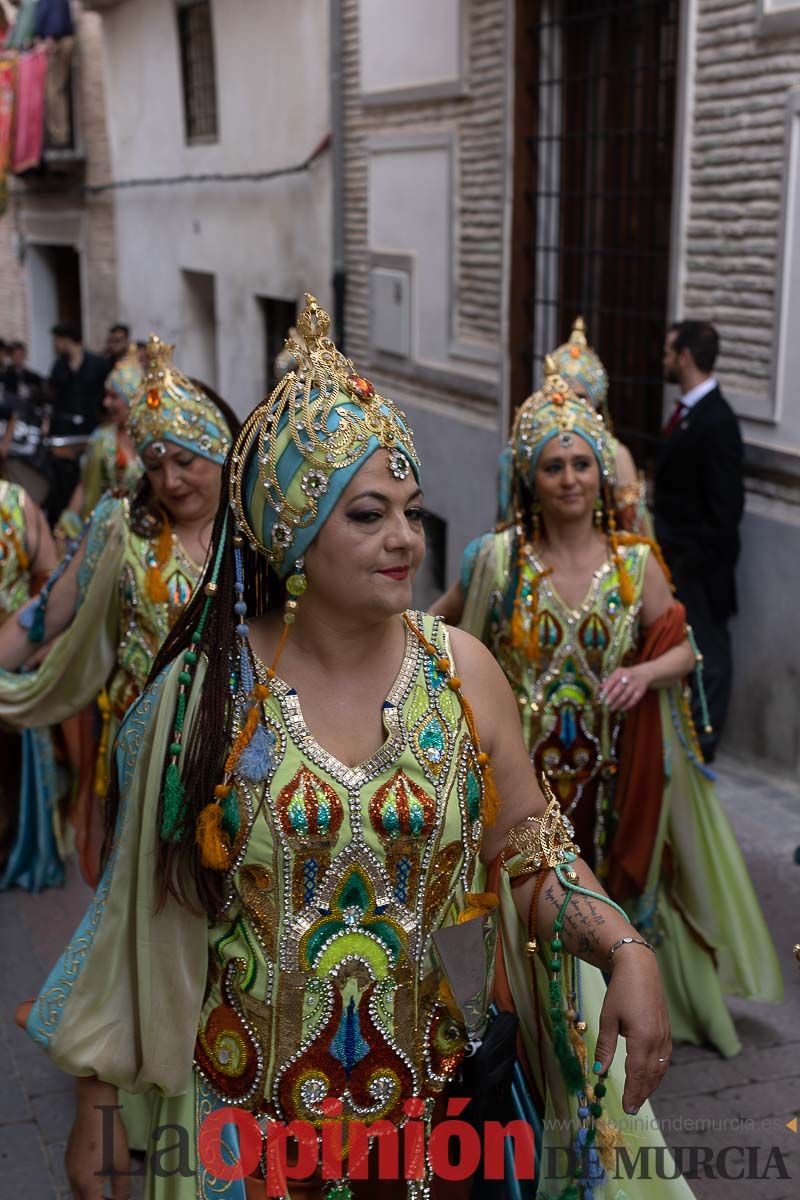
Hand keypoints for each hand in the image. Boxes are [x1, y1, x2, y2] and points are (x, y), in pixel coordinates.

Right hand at [66, 1079, 129, 1199]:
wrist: (93, 1107)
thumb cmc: (110, 1133)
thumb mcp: (122, 1162)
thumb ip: (122, 1188)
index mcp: (86, 1182)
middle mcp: (74, 1178)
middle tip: (111, 1197)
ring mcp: (68, 1166)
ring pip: (76, 1190)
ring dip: (88, 1194)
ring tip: (104, 1190)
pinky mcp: (68, 1156)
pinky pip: (74, 1177)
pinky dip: (84, 1182)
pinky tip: (97, 1172)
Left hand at [593, 945, 670, 1113]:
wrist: (640, 969)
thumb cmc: (621, 991)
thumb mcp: (608, 1018)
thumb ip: (605, 1047)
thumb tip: (599, 1072)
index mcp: (642, 1038)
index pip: (637, 1074)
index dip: (632, 1093)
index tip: (627, 1108)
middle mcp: (658, 1040)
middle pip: (651, 1075)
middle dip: (642, 1094)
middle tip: (632, 1108)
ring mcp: (665, 1036)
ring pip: (660, 1069)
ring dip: (650, 1085)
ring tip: (640, 1097)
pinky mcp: (667, 1031)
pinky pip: (664, 1059)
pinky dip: (657, 1072)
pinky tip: (650, 1077)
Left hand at [599, 663, 650, 711]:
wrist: (643, 674)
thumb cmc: (625, 675)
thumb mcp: (617, 674)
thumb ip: (608, 681)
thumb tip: (597, 689)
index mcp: (620, 672)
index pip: (612, 680)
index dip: (607, 688)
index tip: (603, 695)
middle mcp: (628, 677)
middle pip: (619, 689)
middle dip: (612, 698)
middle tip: (606, 704)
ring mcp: (635, 684)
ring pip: (626, 696)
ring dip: (618, 703)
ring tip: (612, 708)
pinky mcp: (641, 691)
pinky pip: (633, 700)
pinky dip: (627, 706)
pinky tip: (622, 709)